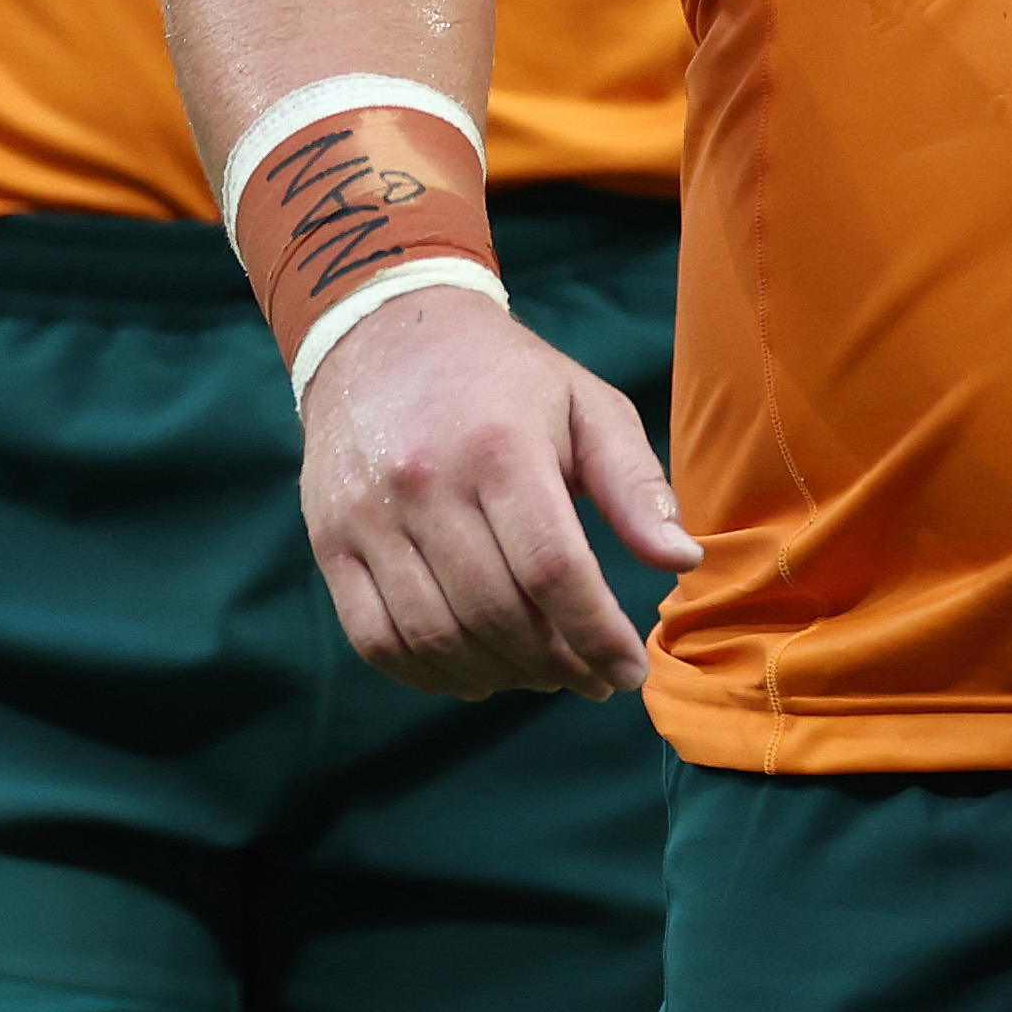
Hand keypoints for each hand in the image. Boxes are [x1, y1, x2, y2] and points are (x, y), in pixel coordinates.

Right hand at [298, 287, 698, 700]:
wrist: (384, 334)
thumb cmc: (505, 380)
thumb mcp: (587, 406)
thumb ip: (636, 485)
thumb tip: (682, 560)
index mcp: (500, 445)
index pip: (552, 568)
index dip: (596, 633)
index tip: (629, 670)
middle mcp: (425, 482)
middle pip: (497, 612)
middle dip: (557, 664)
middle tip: (592, 678)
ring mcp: (368, 516)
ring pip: (437, 637)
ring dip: (501, 676)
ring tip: (542, 675)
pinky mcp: (329, 542)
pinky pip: (376, 639)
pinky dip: (429, 676)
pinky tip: (476, 674)